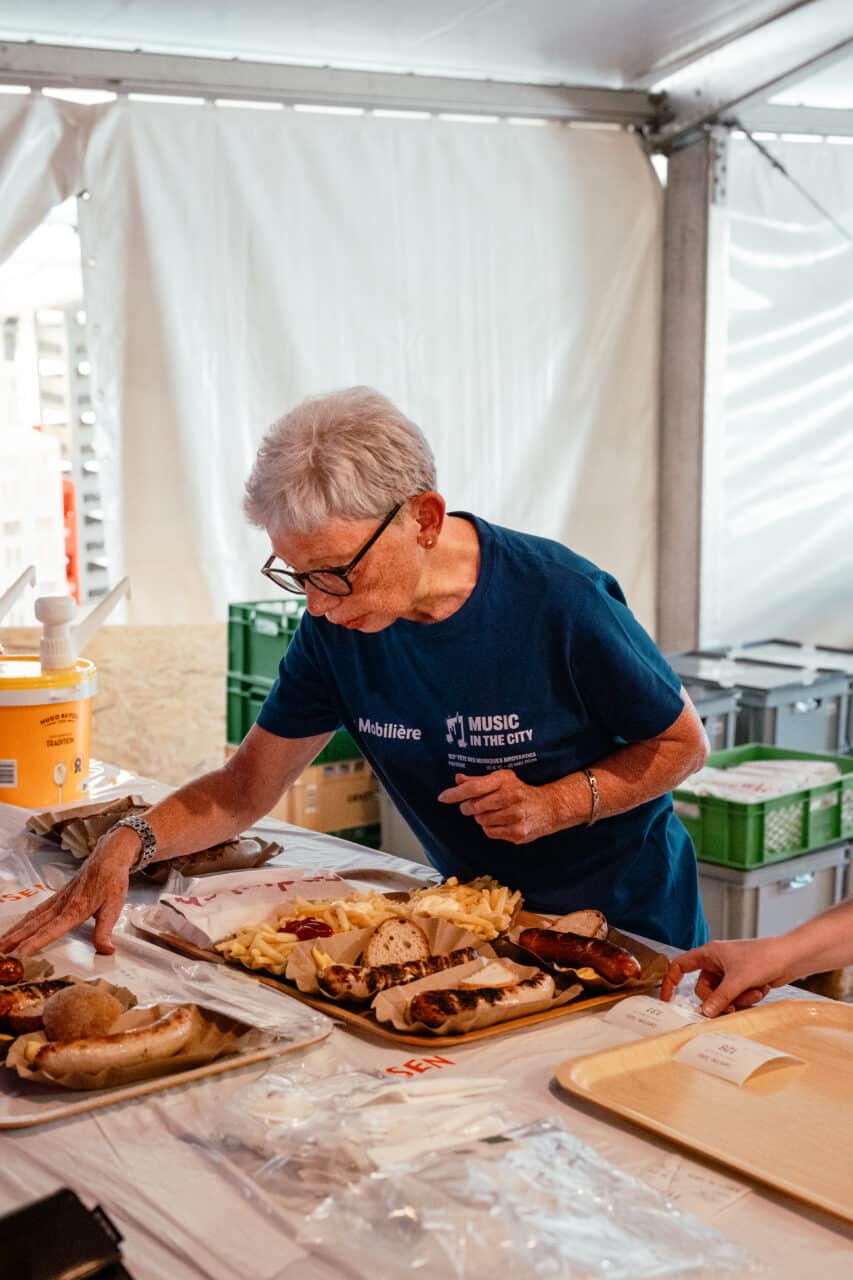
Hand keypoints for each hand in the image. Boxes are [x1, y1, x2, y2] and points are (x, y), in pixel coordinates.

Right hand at [0, 829, 138, 957]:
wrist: (108, 856)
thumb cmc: (112, 881)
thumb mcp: (114, 907)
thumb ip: (105, 931)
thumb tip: (106, 951)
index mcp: (74, 909)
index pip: (51, 930)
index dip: (35, 942)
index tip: (20, 954)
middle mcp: (61, 905)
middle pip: (33, 925)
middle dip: (14, 940)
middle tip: (0, 954)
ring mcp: (57, 900)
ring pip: (31, 918)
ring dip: (15, 932)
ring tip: (1, 945)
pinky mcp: (57, 897)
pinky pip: (36, 911)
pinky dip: (23, 922)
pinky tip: (17, 928)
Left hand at [437, 770, 560, 843]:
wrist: (549, 807)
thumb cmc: (521, 791)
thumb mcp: (502, 780)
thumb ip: (479, 780)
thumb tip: (458, 779)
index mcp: (504, 780)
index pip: (473, 788)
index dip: (455, 793)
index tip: (442, 797)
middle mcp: (511, 797)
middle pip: (474, 806)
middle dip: (470, 807)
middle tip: (476, 805)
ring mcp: (515, 816)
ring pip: (481, 821)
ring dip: (481, 818)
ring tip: (494, 812)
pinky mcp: (517, 833)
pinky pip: (490, 832)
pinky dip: (490, 828)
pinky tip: (501, 822)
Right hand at [660, 937, 788, 1016]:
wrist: (790, 958)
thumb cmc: (764, 956)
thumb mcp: (738, 980)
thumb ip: (720, 997)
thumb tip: (705, 1012)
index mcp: (709, 953)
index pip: (681, 965)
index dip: (671, 981)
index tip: (669, 998)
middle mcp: (717, 963)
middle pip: (703, 989)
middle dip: (718, 999)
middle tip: (730, 1005)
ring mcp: (729, 974)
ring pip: (721, 996)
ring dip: (738, 999)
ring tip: (754, 991)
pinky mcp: (742, 982)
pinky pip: (736, 997)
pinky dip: (747, 997)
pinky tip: (761, 989)